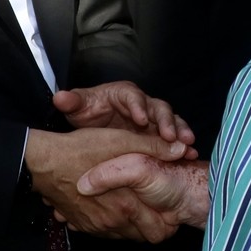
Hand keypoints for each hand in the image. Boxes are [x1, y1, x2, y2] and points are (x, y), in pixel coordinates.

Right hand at [25, 127, 190, 241]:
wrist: (43, 163)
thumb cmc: (82, 148)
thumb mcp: (121, 140)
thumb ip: (154, 147)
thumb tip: (183, 148)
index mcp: (126, 206)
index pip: (160, 231)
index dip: (170, 221)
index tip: (171, 208)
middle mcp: (111, 223)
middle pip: (145, 237)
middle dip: (154, 224)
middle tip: (158, 206)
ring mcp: (95, 227)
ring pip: (126, 236)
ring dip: (134, 224)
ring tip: (137, 204)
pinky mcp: (82, 226)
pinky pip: (107, 233)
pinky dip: (115, 224)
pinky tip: (116, 206)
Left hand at [53, 80, 195, 149]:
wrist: (101, 123)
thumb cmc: (92, 112)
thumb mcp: (81, 107)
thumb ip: (72, 102)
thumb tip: (60, 98)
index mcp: (125, 94)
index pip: (133, 96)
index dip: (139, 107)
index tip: (141, 120)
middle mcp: (144, 103)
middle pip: (159, 108)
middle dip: (167, 121)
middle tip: (170, 136)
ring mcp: (156, 118)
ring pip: (173, 121)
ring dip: (180, 132)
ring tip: (188, 145)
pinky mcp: (162, 132)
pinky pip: (177, 136)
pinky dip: (184, 144)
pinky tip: (190, 155)